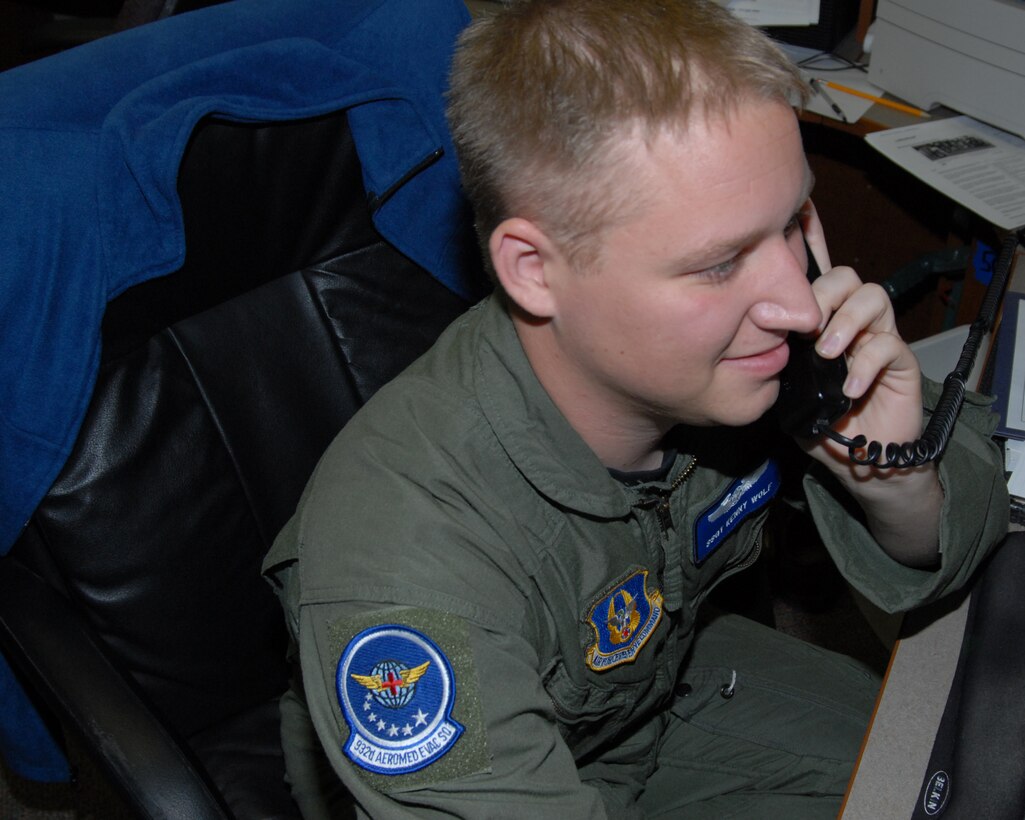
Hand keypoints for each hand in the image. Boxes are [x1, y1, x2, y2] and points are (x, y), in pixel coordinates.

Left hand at [798, 205, 922, 470]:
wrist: (858, 460)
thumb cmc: (820, 424)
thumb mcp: (784, 391)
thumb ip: (772, 363)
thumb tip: (751, 336)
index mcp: (819, 322)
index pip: (815, 276)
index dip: (810, 245)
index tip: (795, 223)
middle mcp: (849, 322)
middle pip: (844, 278)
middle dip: (822, 295)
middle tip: (804, 328)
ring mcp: (876, 339)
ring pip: (872, 298)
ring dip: (846, 322)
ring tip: (827, 353)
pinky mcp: (901, 363)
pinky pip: (889, 345)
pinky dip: (866, 365)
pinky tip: (849, 388)